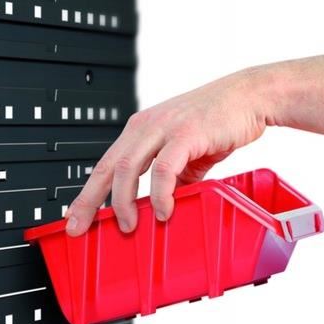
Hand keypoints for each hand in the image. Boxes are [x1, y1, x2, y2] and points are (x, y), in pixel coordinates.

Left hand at [65, 67, 272, 235]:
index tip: (74, 216)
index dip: (87, 193)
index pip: (105, 164)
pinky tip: (163, 211)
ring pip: (127, 168)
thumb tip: (161, 208)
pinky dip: (159, 194)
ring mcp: (163, 128)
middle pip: (106, 167)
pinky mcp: (185, 134)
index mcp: (141, 130)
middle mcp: (146, 127)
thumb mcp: (186, 154)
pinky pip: (163, 168)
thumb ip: (171, 178)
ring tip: (129, 225)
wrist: (249, 97)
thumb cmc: (218, 121)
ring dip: (124, 202)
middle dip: (89, 200)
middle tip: (79, 226)